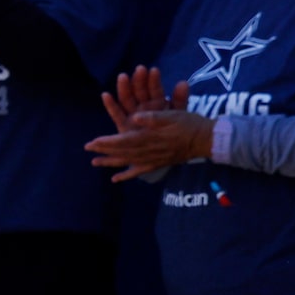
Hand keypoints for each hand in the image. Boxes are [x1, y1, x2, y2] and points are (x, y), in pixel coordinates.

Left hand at [87, 68, 210, 180]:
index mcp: (150, 137)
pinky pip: (141, 171)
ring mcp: (154, 159)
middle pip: (122, 152)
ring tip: (95, 163)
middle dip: (104, 151)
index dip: (108, 142)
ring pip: (128, 161)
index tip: (93, 142)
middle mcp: (149, 150)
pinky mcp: (159, 163)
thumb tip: (136, 117)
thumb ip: (153, 117)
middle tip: (88, 149)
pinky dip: (128, 175)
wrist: (206, 140)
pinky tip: (116, 179)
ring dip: (111, 162)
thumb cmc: (189, 124)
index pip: (124, 141)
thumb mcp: (172, 115)